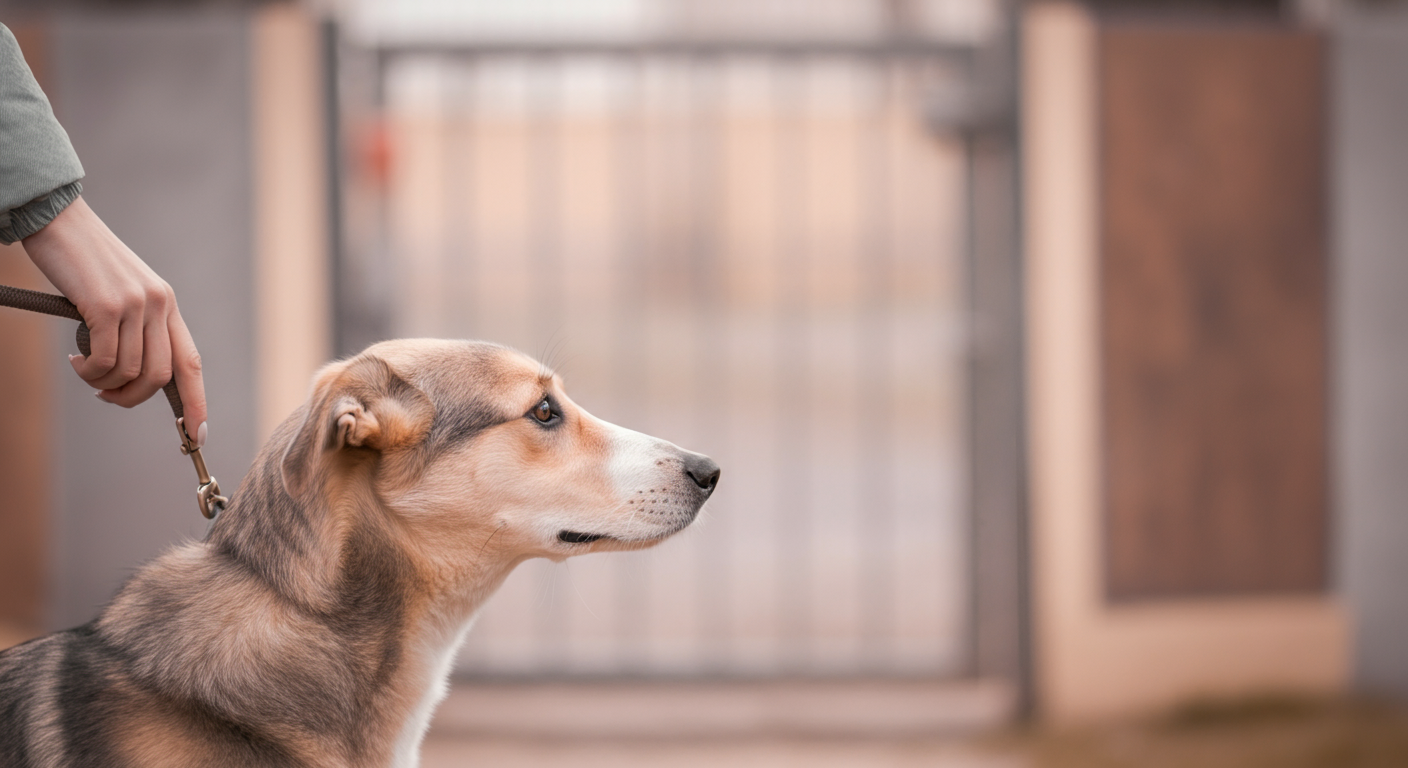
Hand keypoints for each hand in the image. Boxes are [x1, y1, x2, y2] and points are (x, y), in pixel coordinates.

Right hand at [21, 196, 207, 446]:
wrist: (59, 221)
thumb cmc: (85, 264)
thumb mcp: (122, 295)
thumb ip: (136, 328)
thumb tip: (134, 377)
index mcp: (168, 305)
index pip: (191, 363)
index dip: (197, 402)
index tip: (199, 434)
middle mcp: (160, 305)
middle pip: (160, 377)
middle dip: (132, 398)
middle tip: (106, 396)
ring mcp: (136, 305)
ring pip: (130, 372)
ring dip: (102, 382)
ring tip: (84, 370)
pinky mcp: (107, 305)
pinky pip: (104, 359)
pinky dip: (89, 370)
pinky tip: (75, 360)